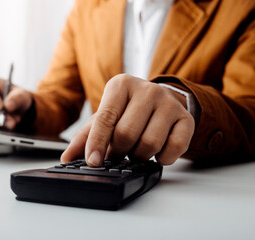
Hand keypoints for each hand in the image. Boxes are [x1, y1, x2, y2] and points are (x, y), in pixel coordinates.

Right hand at [0, 76, 32, 129]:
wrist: (19, 107)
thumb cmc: (17, 96)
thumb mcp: (22, 94)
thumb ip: (17, 98)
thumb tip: (8, 106)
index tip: (1, 106)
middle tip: (11, 121)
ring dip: (1, 122)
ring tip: (14, 122)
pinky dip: (1, 125)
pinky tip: (10, 123)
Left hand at [60, 74, 194, 166]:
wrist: (162, 102)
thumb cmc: (129, 111)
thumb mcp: (106, 118)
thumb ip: (85, 137)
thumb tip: (67, 158)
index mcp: (121, 85)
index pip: (106, 117)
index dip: (97, 143)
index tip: (93, 162)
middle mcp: (147, 89)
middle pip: (127, 134)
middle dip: (120, 151)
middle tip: (119, 154)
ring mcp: (169, 103)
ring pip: (149, 144)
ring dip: (140, 156)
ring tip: (137, 150)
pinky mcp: (186, 118)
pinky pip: (173, 148)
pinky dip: (163, 158)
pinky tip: (158, 152)